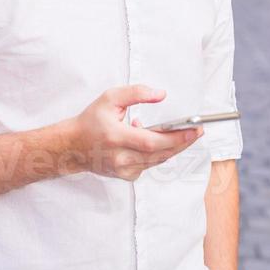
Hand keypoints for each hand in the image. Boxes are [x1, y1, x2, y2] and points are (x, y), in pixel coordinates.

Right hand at [71, 84, 203, 181]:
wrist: (73, 146)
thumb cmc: (91, 121)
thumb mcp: (110, 98)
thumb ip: (136, 93)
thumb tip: (161, 94)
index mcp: (115, 137)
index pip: (152, 141)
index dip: (176, 137)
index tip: (194, 129)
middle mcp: (120, 157)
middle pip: (160, 154)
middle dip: (182, 142)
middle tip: (196, 131)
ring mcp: (123, 170)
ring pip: (157, 160)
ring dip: (172, 147)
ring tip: (180, 132)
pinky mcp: (126, 176)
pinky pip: (149, 164)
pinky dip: (156, 153)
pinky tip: (151, 140)